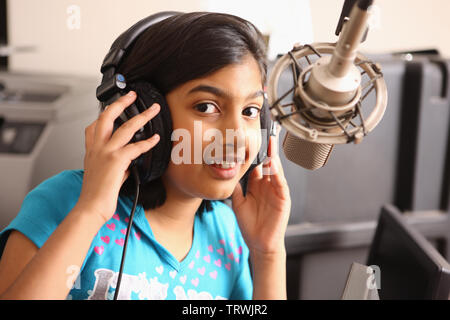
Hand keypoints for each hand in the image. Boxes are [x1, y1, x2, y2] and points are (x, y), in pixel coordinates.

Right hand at [76, 91, 160, 222]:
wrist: (90, 208)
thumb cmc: (96, 195)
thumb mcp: (104, 175)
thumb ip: (116, 165)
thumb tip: (129, 163)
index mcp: (91, 151)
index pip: (93, 126)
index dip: (104, 114)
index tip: (114, 106)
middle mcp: (96, 148)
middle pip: (107, 117)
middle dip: (121, 103)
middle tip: (132, 95)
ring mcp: (105, 153)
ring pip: (125, 127)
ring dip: (142, 116)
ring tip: (153, 110)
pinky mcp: (116, 161)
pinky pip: (135, 147)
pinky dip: (147, 142)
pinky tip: (155, 139)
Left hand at [231, 129, 290, 255]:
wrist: (259, 242)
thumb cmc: (250, 224)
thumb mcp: (238, 202)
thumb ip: (236, 187)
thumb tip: (228, 172)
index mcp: (257, 184)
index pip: (256, 164)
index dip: (253, 152)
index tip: (249, 138)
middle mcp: (267, 185)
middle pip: (267, 162)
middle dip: (266, 148)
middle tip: (262, 131)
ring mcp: (276, 190)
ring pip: (275, 169)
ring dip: (273, 156)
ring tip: (269, 142)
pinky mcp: (283, 198)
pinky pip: (280, 183)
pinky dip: (277, 173)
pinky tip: (274, 163)